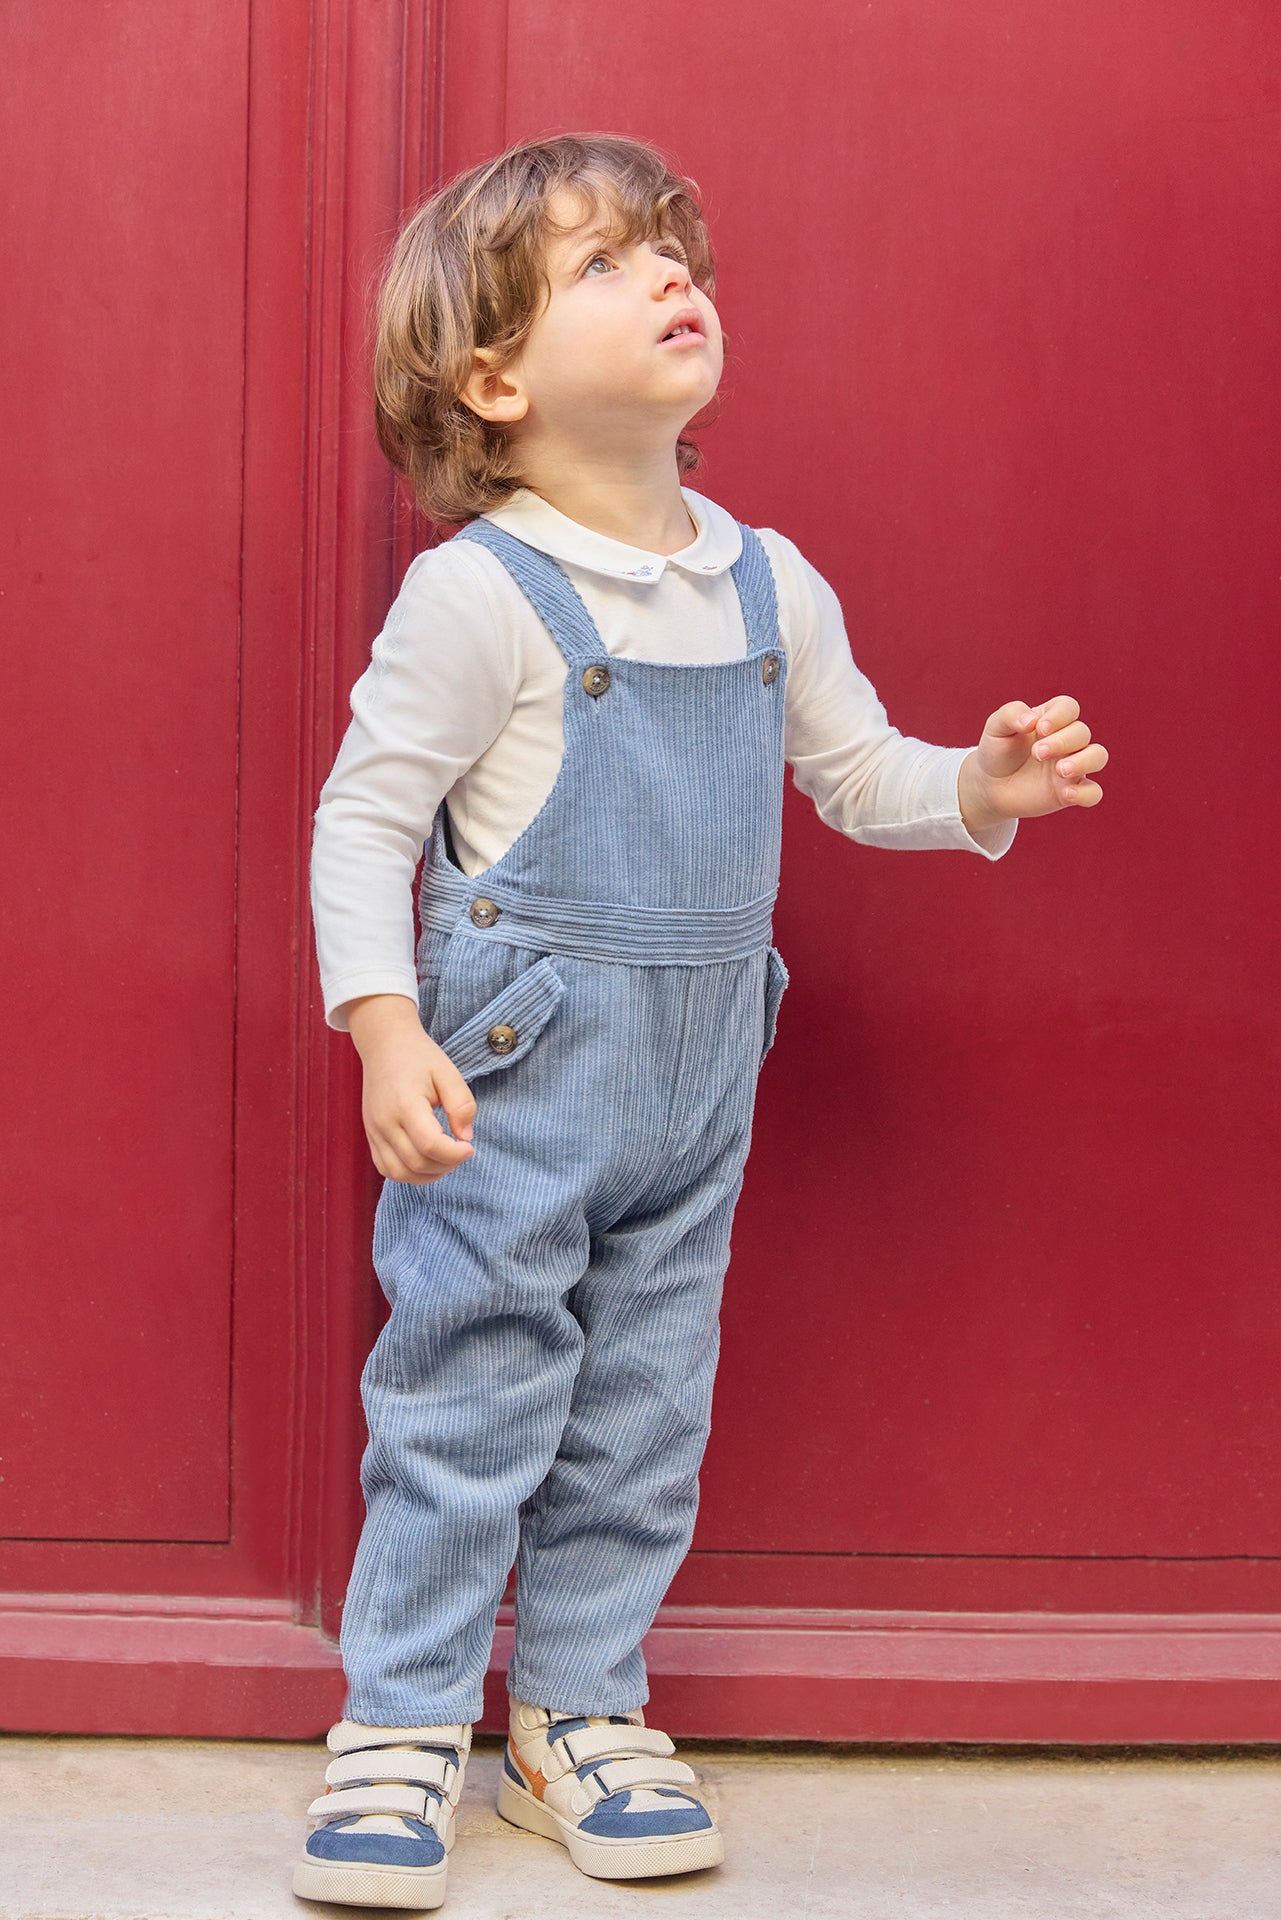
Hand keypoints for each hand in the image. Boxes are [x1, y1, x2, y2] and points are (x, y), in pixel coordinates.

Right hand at [346, 994, 476, 1183]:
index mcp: (405, 1104)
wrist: (384, 1046)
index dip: (454, 1154)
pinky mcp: (371, 1136)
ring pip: (398, 1173)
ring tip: (445, 1159)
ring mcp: (374, 1131)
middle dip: (445, 1165)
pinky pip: (386, 1168)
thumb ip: (461, 1104)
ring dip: (427, 1175)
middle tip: (461, 1151)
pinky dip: (408, 1174)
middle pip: (416, 1163)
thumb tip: (465, 1137)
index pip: (430, 1144)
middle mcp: (384, 1122)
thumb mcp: (448, 1072)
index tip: (469, 1146)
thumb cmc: (419, 1057)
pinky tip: (427, 1162)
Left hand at [958, 695, 1107, 829]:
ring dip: (1084, 761)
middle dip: (1062, 742)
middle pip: (1082, 732)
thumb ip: (1011, 714)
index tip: (1039, 728)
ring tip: (1060, 770)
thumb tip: (1031, 721)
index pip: (1068, 707)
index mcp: (1051, 719)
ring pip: (1098, 756)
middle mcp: (1067, 740)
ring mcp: (1072, 765)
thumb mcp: (996, 728)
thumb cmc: (997, 751)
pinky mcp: (1070, 791)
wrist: (990, 786)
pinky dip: (1086, 793)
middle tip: (1037, 753)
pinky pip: (1093, 793)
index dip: (1059, 715)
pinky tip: (1066, 794)